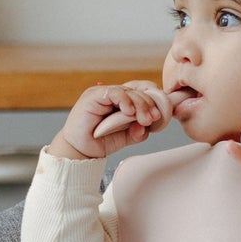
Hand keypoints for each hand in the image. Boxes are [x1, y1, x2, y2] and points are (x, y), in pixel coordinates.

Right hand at [51, 81, 172, 160]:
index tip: (161, 114)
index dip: (153, 99)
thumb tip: (147, 125)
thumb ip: (138, 131)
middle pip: (138, 90)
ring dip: (140, 105)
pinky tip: (130, 113)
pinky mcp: (93, 95)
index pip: (142, 91)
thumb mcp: (126, 137)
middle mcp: (113, 95)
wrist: (79, 151)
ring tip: (144, 119)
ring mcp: (103, 93)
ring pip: (128, 91)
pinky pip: (114, 93)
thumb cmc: (99, 142)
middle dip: (149, 105)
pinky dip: (125, 101)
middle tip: (153, 119)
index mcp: (122, 101)